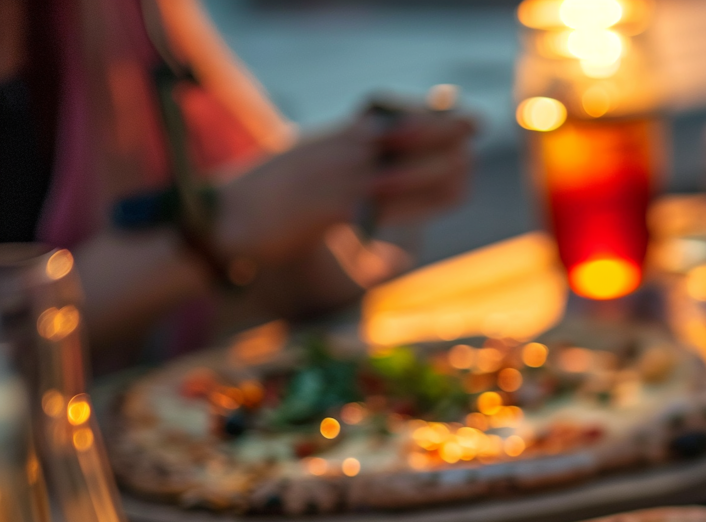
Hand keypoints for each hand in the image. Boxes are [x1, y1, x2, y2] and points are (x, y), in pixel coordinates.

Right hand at [213, 110, 474, 267]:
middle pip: (402, 134)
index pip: (388, 118)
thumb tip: (370, 159)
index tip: (455, 115)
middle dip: (445, 130)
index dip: (427, 117)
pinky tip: (440, 201)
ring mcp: (337, 179)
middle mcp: (338, 151)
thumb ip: (339, 160)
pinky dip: (417, 204)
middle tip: (477, 123)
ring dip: (440, 166)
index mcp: (334, 139)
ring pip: (402, 168)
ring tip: (466, 164)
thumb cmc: (266, 198)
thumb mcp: (305, 166)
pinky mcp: (333, 209)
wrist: (223, 217)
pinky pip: (385, 205)